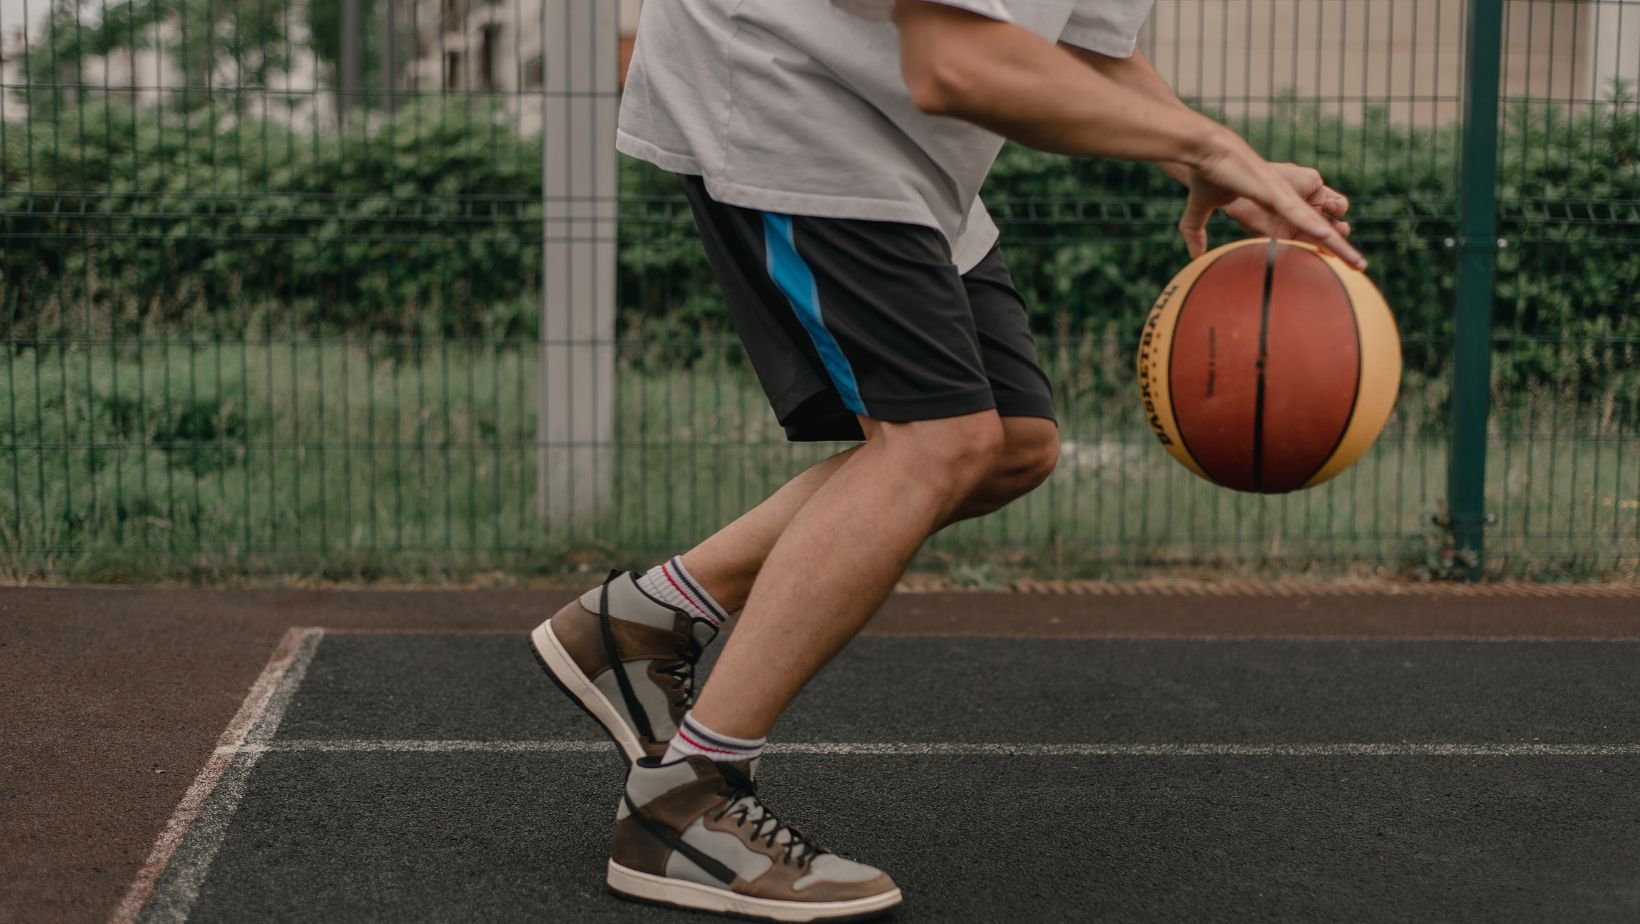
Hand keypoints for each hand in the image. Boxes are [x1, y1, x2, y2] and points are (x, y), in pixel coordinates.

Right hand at [1179, 131, 1365, 268]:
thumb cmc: (1206, 174)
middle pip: (1320, 229)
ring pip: (1318, 224)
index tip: (1331, 261)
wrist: (1204, 151)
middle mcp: (1288, 202)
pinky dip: (1313, 225)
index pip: (1302, 231)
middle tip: (1360, 265)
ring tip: (1358, 262)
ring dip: (1339, 244)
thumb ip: (1195, 231)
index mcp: (1275, 208)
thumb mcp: (1199, 209)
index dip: (1318, 245)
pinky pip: (1298, 212)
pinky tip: (1329, 238)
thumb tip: (1193, 256)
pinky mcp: (1277, 191)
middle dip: (1341, 248)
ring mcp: (1285, 196)